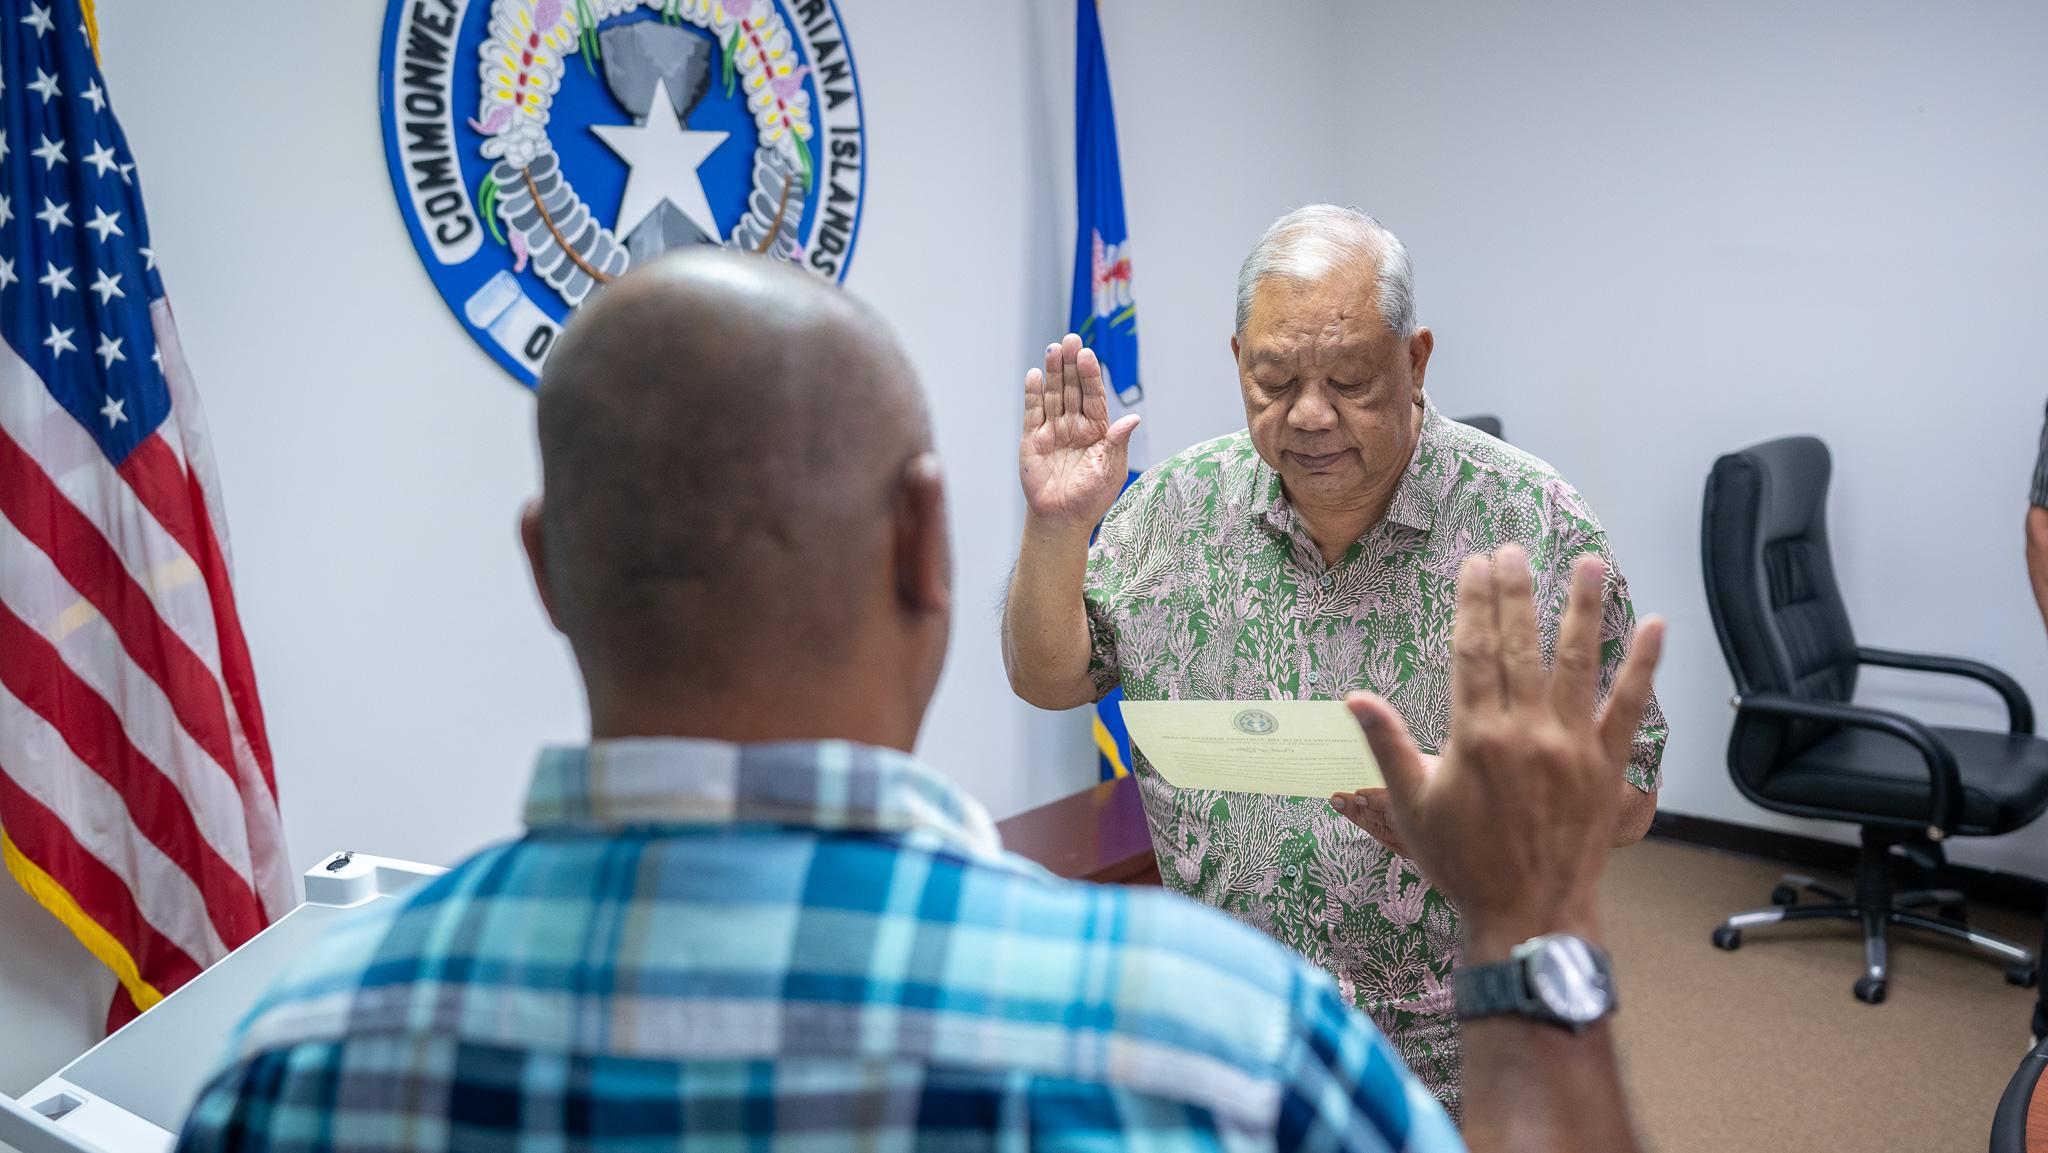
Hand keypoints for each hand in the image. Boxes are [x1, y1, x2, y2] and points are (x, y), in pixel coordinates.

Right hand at [1020, 333, 1139, 529]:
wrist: (1062, 518)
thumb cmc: (1091, 497)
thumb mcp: (1111, 469)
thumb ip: (1118, 442)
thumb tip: (1133, 418)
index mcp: (1097, 430)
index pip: (1094, 396)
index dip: (1091, 375)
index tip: (1088, 355)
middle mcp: (1075, 425)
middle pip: (1073, 389)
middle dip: (1072, 365)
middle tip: (1070, 340)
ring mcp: (1053, 430)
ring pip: (1053, 395)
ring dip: (1053, 372)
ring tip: (1053, 349)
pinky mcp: (1033, 439)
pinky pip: (1033, 412)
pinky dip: (1033, 393)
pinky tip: (1035, 375)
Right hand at [1347, 546, 1663, 958]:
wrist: (1527, 913)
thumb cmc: (1463, 864)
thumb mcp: (1410, 807)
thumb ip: (1386, 746)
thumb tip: (1354, 699)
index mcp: (1474, 736)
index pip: (1473, 651)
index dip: (1473, 602)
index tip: (1474, 566)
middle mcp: (1525, 732)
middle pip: (1520, 644)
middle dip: (1515, 591)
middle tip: (1513, 549)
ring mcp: (1571, 746)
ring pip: (1578, 662)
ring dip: (1582, 608)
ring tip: (1587, 562)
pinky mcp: (1607, 766)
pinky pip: (1631, 708)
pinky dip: (1644, 666)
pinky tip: (1655, 627)